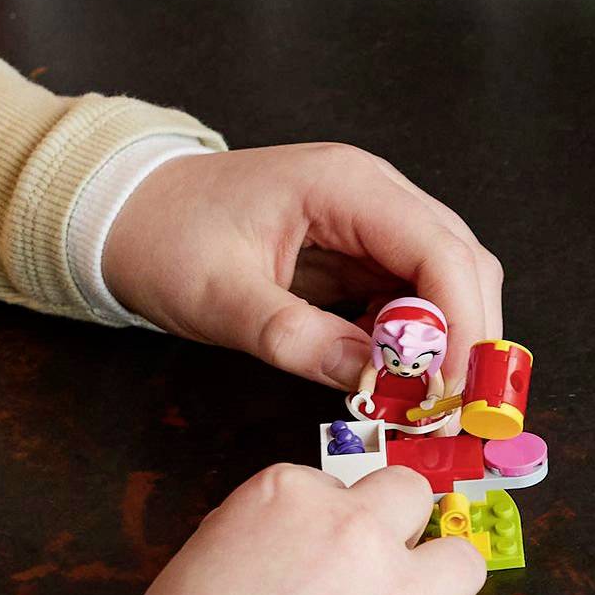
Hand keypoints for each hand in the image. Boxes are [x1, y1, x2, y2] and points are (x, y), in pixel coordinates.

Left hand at [104, 144, 505, 393]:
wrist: (128, 209)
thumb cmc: (166, 240)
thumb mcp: (220, 298)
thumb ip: (295, 337)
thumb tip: (370, 383)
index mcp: (346, 185)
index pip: (437, 248)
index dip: (457, 321)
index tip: (448, 391)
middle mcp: (374, 190)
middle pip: (460, 259)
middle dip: (466, 334)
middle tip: (452, 409)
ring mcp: (371, 215)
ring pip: (446, 274)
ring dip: (447, 338)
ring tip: (428, 402)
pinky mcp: (360, 245)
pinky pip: (410, 289)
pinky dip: (416, 337)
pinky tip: (397, 378)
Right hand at [127, 462, 519, 594]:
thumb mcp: (189, 573)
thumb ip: (244, 545)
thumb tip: (271, 558)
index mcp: (288, 499)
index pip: (323, 486)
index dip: (314, 528)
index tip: (300, 565)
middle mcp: (357, 532)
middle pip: (405, 496)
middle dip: (391, 529)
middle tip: (364, 578)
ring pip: (463, 560)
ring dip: (442, 585)